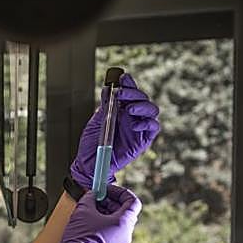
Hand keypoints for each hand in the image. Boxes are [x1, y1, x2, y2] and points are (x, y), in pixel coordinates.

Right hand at [42, 185, 140, 242]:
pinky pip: (110, 236)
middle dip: (109, 203)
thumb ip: (89, 199)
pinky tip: (86, 227)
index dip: (120, 192)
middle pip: (124, 212)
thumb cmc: (82, 241)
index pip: (132, 201)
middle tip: (95, 199)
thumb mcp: (83, 211)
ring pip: (116, 225)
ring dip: (104, 215)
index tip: (106, 189)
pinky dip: (101, 227)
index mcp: (125, 223)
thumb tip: (91, 195)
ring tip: (87, 213)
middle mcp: (125, 235)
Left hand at [69, 73, 160, 189]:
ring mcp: (139, 127)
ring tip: (130, 108)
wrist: (90, 165)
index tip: (122, 77)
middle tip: (121, 93)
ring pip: (151, 110)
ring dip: (142, 105)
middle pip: (142, 99)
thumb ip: (104, 106)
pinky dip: (147, 123)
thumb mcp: (96, 122)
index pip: (130, 92)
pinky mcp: (143, 140)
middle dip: (133, 93)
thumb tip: (108, 89)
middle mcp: (132, 116)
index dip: (129, 83)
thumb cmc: (91, 145)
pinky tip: (134, 124)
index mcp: (120, 109)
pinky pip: (153, 128)